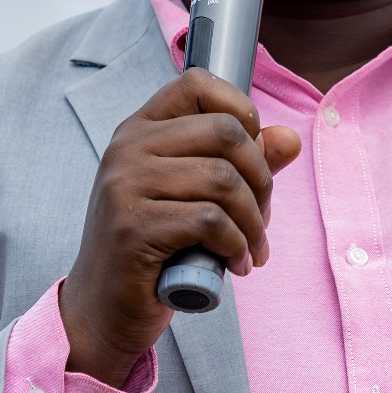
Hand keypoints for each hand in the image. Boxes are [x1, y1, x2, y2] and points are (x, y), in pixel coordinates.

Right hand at [60, 69, 301, 386]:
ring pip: (223, 180)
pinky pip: (210, 221)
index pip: (197, 84)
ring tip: (252, 249)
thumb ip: (240, 165)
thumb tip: (289, 139)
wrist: (102, 308)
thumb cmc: (154, 250)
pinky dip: (237, 245)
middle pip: (225, 133)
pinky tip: (235, 265)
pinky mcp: (132, 228)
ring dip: (253, 222)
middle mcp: (126, 148)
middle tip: (261, 220)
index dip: (241, 112)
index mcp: (139, 130)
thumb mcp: (195, 198)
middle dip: (260, 180)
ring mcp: (125, 186)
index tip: (251, 159)